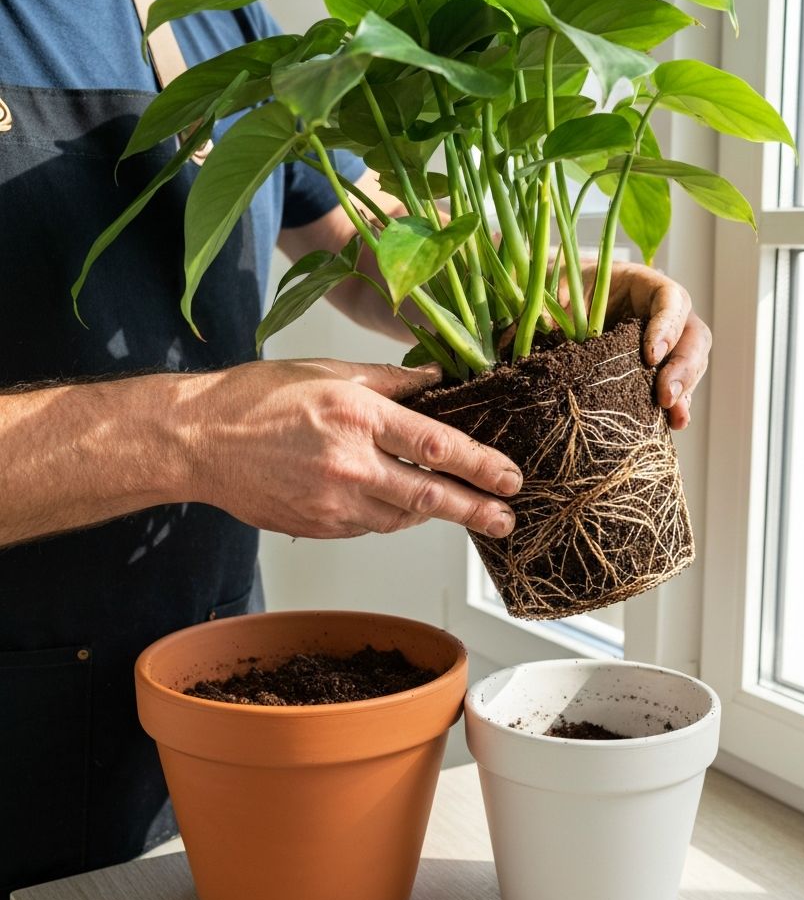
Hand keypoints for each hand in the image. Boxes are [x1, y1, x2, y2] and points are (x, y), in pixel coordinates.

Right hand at [181, 359, 521, 539]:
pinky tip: (399, 503)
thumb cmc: (256, 399)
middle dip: (476, 509)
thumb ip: (389, 380)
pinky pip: (369, 526)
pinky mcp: (317, 527)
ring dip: (433, 513)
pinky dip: (391, 516)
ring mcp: (332, 503)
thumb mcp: (327, 371)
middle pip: (429, 496)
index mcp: (357, 417)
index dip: (480, 464)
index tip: (509, 476)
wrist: (196, 442)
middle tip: (507, 519)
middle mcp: (349, 464)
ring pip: (401, 517)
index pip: (436, 445)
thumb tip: (436, 381)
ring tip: (460, 507)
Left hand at [563, 262, 711, 429]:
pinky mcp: (656, 368)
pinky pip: (678, 385)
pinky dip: (678, 404)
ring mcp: (664, 341)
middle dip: (683, 367)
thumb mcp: (553, 291)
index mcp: (640, 284)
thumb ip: (549, 308)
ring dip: (685, 390)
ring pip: (691, 363)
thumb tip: (530, 332)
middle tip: (665, 396)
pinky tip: (673, 424)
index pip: (670, 299)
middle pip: (692, 335)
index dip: (668, 326)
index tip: (650, 355)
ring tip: (675, 417)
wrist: (559, 302)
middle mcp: (660, 313)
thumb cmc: (560, 290)